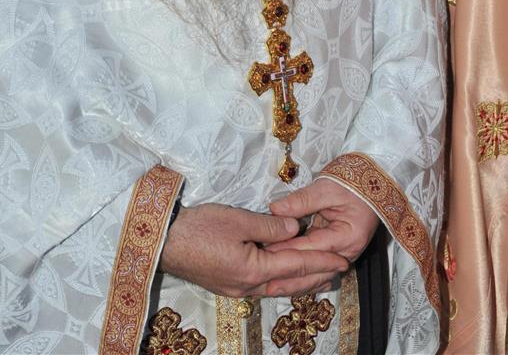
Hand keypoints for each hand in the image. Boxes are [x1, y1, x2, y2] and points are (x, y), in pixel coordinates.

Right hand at [159, 202, 349, 298]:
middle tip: (340, 271)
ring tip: (320, 276)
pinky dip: (282, 280)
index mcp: (255, 270)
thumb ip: (270, 225)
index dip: (322, 261)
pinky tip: (285, 275)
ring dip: (301, 281)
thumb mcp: (238, 219)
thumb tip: (296, 230)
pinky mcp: (228, 285)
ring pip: (278, 286)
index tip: (343, 260)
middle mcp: (249, 286)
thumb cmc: (199, 227)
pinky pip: (264, 285)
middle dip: (317, 277)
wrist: (164, 242)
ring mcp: (237, 289)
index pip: (297, 265)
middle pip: (291, 283)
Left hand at [265, 179, 378, 295]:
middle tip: (267, 281)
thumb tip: (275, 209)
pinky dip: (304, 277)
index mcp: (349, 236)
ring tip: (273, 288)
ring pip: (318, 276)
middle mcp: (348, 252)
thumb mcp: (326, 188)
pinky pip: (319, 270)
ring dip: (296, 283)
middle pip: (317, 271)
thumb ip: (301, 201)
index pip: (314, 247)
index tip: (267, 251)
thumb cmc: (352, 184)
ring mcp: (343, 255)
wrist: (372, 184)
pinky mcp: (336, 253)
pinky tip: (288, 283)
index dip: (289, 249)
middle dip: (291, 278)